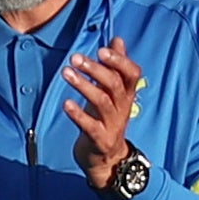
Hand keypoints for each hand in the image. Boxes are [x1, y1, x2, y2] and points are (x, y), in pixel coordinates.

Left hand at [63, 39, 142, 189]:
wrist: (106, 159)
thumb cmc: (106, 119)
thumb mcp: (113, 93)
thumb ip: (115, 66)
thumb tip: (117, 40)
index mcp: (127, 94)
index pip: (132, 73)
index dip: (119, 60)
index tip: (101, 49)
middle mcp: (122, 107)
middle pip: (114, 84)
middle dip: (95, 68)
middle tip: (75, 57)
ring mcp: (112, 125)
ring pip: (101, 101)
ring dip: (83, 85)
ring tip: (66, 72)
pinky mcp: (100, 140)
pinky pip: (90, 126)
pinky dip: (78, 114)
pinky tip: (66, 104)